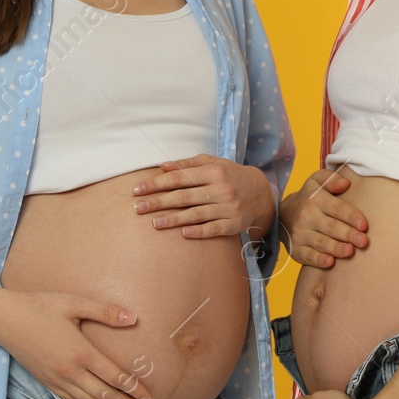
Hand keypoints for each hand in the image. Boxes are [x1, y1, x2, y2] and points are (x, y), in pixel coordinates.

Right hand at [0, 290, 155, 398]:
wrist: (4, 319)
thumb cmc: (40, 307)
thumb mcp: (74, 303)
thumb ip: (105, 312)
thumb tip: (133, 318)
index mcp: (81, 353)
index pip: (115, 377)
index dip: (134, 389)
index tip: (150, 397)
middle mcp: (70, 372)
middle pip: (105, 395)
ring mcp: (57, 380)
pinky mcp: (47, 382)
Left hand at [130, 154, 272, 239]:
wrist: (261, 193)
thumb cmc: (230, 175)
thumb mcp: (212, 163)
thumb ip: (187, 164)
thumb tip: (162, 166)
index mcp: (214, 172)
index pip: (179, 178)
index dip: (156, 183)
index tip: (136, 190)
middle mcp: (221, 189)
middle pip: (184, 196)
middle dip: (158, 202)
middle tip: (137, 208)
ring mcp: (228, 208)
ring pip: (196, 214)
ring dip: (173, 219)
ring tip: (154, 222)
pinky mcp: (234, 224)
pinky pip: (214, 229)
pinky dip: (198, 231)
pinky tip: (183, 234)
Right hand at [279, 169, 367, 268]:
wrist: (282, 214)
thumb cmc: (309, 198)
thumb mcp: (316, 181)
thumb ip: (331, 179)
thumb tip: (345, 183)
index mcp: (315, 199)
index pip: (336, 207)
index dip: (350, 216)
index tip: (364, 225)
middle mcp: (307, 216)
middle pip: (331, 227)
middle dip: (348, 234)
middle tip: (363, 241)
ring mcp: (300, 234)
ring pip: (321, 242)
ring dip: (336, 248)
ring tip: (350, 251)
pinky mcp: (296, 249)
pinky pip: (308, 256)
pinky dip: (318, 260)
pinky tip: (330, 262)